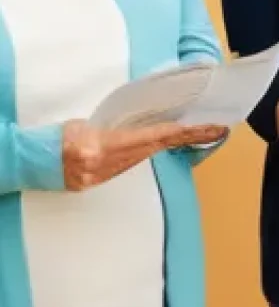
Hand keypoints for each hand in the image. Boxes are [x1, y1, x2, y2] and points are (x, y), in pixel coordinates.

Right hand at [62, 121, 224, 191]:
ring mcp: (106, 173)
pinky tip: (166, 143)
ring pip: (148, 155)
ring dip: (173, 144)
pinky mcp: (102, 179)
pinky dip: (150, 151)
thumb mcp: (82, 127)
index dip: (187, 133)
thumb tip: (130, 127)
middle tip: (218, 130)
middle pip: (159, 147)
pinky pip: (134, 162)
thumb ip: (109, 128)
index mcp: (104, 147)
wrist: (33, 162)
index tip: (211, 128)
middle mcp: (109, 163)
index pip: (156, 137)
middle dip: (189, 138)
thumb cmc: (58, 139)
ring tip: (203, 132)